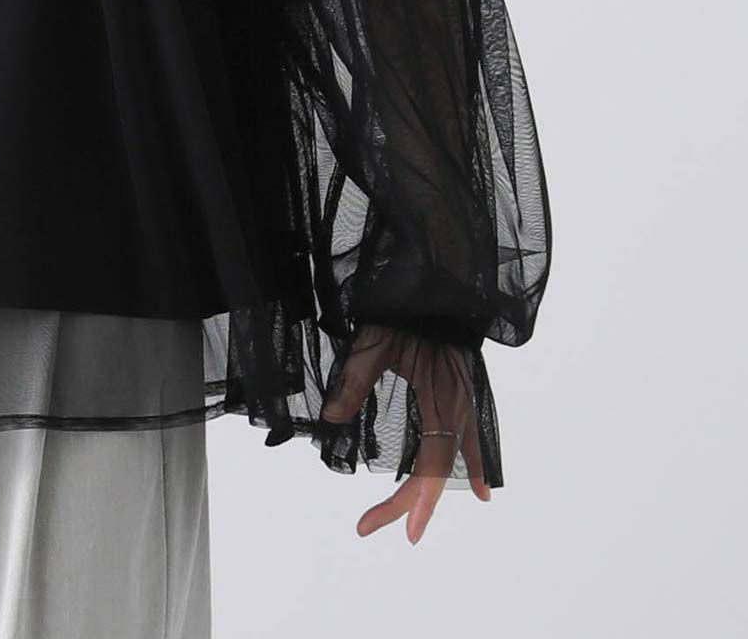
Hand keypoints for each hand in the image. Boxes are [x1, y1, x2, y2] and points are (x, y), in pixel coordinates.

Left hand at [321, 322, 491, 543]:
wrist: (436, 286)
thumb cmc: (404, 311)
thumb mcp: (373, 344)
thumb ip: (354, 382)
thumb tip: (331, 418)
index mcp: (441, 402)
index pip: (426, 468)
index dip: (403, 501)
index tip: (370, 524)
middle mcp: (458, 410)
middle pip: (436, 472)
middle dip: (406, 504)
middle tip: (368, 525)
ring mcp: (463, 402)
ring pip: (450, 459)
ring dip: (431, 489)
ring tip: (414, 520)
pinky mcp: (461, 393)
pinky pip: (470, 437)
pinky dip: (475, 463)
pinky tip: (481, 488)